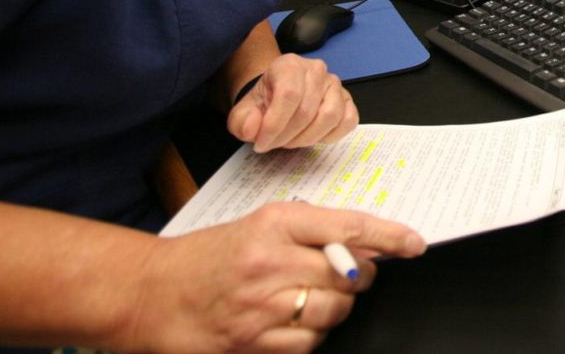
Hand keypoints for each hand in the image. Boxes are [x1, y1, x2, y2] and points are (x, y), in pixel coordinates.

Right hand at [124, 201, 424, 352]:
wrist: (149, 294)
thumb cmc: (206, 258)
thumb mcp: (257, 226)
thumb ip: (309, 231)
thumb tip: (364, 242)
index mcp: (274, 223)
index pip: (348, 226)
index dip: (390, 236)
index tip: (415, 243)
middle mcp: (270, 262)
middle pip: (349, 274)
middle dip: (356, 278)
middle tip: (341, 277)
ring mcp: (261, 307)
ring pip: (334, 312)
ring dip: (334, 309)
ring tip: (309, 300)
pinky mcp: (252, 345)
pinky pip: (309, 345)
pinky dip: (309, 337)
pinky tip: (289, 324)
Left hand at [227, 55, 357, 152]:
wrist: (278, 97)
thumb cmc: (263, 104)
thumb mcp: (243, 114)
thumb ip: (242, 123)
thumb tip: (253, 128)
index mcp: (289, 65)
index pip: (288, 95)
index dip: (275, 125)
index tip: (261, 143)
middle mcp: (316, 69)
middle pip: (307, 110)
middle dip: (288, 136)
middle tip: (274, 144)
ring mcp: (335, 84)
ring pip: (330, 116)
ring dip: (308, 138)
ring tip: (292, 140)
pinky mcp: (348, 100)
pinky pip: (348, 120)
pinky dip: (332, 136)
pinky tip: (314, 137)